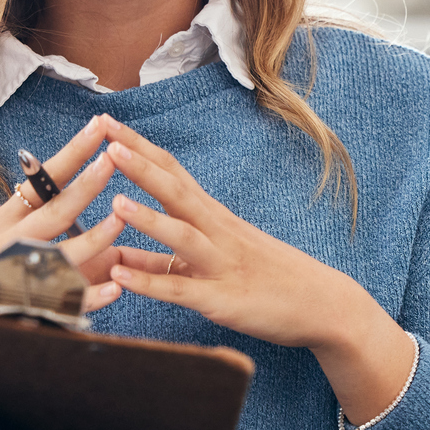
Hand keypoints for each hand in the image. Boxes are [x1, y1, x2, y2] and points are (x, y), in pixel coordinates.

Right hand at [0, 115, 126, 312]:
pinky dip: (89, 296)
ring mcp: (18, 273)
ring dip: (94, 237)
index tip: (98, 125)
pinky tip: (115, 289)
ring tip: (121, 220)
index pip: (43, 179)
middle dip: (85, 184)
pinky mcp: (26, 305)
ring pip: (62, 253)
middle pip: (53, 210)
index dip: (73, 153)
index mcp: (7, 219)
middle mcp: (12, 241)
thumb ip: (27, 210)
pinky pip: (64, 301)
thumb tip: (56, 179)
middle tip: (112, 159)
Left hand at [98, 119, 416, 426]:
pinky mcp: (223, 301)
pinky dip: (149, 283)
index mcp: (215, 218)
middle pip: (176, 190)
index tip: (107, 123)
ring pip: (182, 235)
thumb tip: (118, 257)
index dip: (139, 147)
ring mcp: (222, 265)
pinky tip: (120, 278)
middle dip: (138, 163)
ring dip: (148, 218)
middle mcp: (218, 233)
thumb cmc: (270, 281)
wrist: (325, 305)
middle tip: (104, 136)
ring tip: (113, 201)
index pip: (173, 172)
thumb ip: (162, 261)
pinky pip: (182, 290)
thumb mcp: (214, 262)